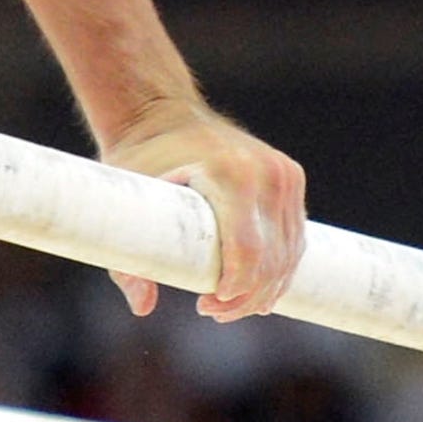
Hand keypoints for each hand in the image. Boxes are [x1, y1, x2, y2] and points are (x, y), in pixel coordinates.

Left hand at [99, 99, 304, 321]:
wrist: (160, 111)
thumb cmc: (139, 159)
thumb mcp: (128, 205)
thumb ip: (130, 260)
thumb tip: (143, 307)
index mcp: (231, 174)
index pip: (249, 253)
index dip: (234, 291)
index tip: (205, 306)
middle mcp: (266, 172)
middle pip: (272, 259)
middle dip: (246, 296)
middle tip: (212, 311)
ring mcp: (284, 173)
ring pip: (290, 252)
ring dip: (266, 288)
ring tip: (228, 303)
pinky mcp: (291, 177)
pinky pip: (294, 236)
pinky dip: (280, 265)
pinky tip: (257, 287)